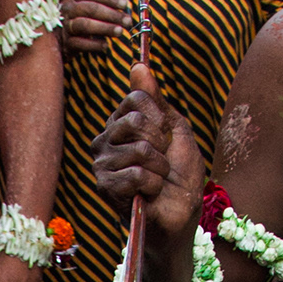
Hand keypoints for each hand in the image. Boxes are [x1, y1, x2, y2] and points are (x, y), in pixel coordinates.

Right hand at [62, 0, 131, 52]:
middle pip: (91, 8)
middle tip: (127, 20)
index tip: (125, 4)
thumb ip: (99, 8)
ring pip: (85, 24)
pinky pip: (80, 43)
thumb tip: (123, 11)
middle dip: (111, 14)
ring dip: (104, 28)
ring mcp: (64, 27)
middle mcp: (67, 10)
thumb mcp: (82, 10)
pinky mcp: (64, 44)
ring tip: (119, 31)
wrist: (49, 42)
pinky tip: (105, 46)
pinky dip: (94, 45)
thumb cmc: (73, 23)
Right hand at [92, 60, 204, 239]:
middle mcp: (106, 140)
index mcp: (122, 123)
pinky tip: (149, 193)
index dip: (160, 117)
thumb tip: (138, 65)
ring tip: (157, 181)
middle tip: (162, 162)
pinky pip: (136, 174)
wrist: (180, 216)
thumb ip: (156, 100)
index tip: (166, 137)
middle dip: (160, 142)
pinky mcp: (104, 186)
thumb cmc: (180, 177)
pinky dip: (153, 185)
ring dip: (159, 169)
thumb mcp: (176, 131)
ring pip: (139, 150)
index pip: (136, 98)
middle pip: (135, 120)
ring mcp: (102, 163)